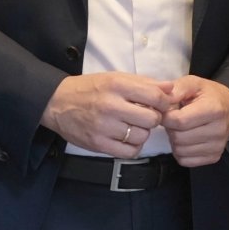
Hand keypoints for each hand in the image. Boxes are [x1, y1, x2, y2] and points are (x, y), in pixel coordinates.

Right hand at [41, 71, 169, 158]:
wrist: (57, 102)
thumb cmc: (90, 89)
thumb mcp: (116, 78)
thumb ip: (145, 83)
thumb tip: (171, 88)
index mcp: (117, 85)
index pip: (155, 96)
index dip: (164, 102)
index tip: (160, 105)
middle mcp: (111, 105)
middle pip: (152, 119)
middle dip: (153, 118)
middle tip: (145, 116)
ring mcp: (104, 126)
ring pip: (142, 136)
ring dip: (142, 133)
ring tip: (132, 126)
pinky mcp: (98, 144)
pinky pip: (129, 152)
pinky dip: (132, 146)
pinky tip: (126, 138)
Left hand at [160, 75, 228, 166]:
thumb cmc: (208, 94)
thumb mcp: (193, 83)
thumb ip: (176, 89)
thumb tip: (161, 102)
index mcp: (214, 109)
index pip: (179, 121)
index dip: (166, 116)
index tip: (167, 111)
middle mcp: (218, 130)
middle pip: (178, 137)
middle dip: (170, 128)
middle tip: (175, 120)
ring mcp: (217, 146)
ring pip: (180, 151)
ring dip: (174, 140)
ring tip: (181, 129)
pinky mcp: (214, 157)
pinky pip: (185, 161)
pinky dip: (180, 152)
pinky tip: (186, 140)